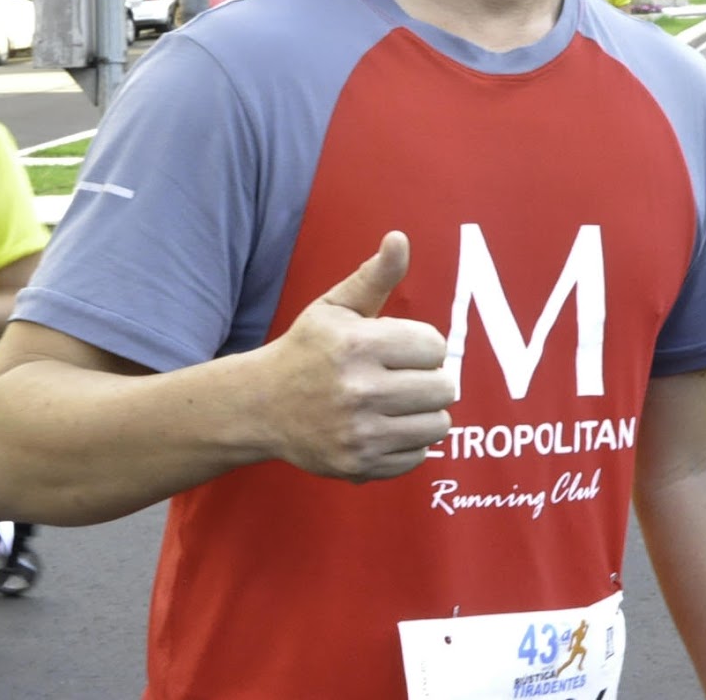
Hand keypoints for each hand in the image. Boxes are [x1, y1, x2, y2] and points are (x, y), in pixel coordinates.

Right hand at [263, 231, 454, 482]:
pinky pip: (418, 456)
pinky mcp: (359, 466)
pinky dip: (410, 443)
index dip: (424, 344)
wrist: (261, 405)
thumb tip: (400, 239)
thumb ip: (374, 275)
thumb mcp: (336, 306)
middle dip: (431, 378)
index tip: (403, 348)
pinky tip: (387, 427)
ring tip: (400, 402)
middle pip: (444, 388)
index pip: (435, 346)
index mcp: (357, 345)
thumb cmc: (306, 350)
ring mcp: (359, 433)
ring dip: (426, 412)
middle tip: (406, 376)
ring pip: (438, 425)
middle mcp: (359, 391)